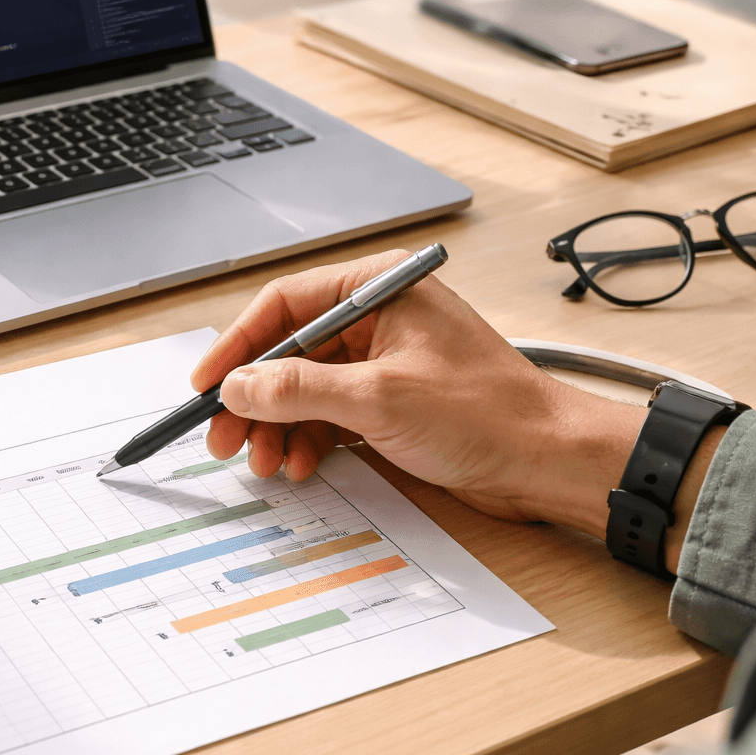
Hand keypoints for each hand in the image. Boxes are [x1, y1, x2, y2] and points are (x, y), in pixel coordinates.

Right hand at [191, 249, 646, 538]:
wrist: (549, 463)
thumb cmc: (492, 415)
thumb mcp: (380, 398)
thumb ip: (299, 390)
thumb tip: (239, 387)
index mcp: (380, 289)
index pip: (285, 305)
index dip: (238, 347)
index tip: (206, 385)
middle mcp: (379, 318)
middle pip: (287, 352)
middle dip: (253, 399)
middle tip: (222, 437)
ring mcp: (383, 362)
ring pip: (303, 389)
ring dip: (277, 428)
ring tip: (264, 462)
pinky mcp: (390, 402)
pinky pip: (327, 415)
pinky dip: (306, 441)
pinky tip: (298, 464)